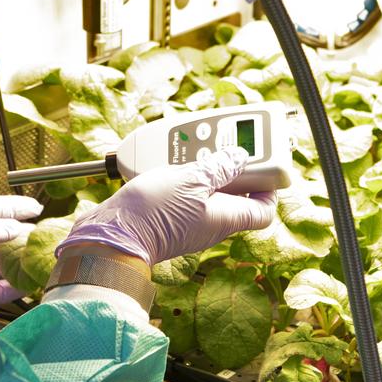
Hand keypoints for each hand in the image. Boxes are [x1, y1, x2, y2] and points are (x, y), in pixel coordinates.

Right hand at [57, 147, 275, 265]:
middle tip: (227, 146)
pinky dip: (187, 175)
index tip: (265, 162)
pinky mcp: (170, 217)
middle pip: (238, 195)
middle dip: (236, 167)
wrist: (111, 235)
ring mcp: (191, 222)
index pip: (265, 208)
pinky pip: (188, 194)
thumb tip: (240, 158)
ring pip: (211, 192)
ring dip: (208, 168)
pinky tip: (175, 161)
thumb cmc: (152, 212)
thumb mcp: (192, 180)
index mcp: (227, 218)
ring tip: (199, 147)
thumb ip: (219, 167)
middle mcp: (213, 224)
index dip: (269, 185)